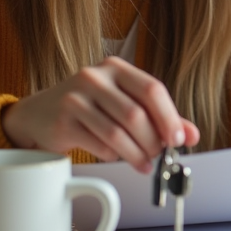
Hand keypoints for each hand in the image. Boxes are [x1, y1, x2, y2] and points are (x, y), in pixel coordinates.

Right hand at [1, 56, 199, 170]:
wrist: (39, 115)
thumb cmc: (89, 108)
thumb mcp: (124, 104)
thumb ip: (159, 117)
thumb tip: (191, 134)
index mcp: (116, 67)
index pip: (152, 89)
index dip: (170, 117)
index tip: (178, 139)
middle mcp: (95, 77)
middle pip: (136, 114)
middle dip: (153, 142)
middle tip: (158, 156)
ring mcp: (76, 97)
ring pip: (118, 133)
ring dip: (136, 154)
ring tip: (143, 163)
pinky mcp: (62, 120)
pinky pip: (98, 144)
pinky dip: (113, 156)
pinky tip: (115, 157)